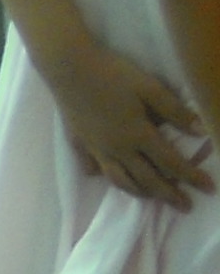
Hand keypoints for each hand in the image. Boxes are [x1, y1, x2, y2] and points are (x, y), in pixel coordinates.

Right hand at [44, 42, 214, 204]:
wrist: (68, 67)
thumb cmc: (112, 73)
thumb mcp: (150, 87)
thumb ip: (175, 111)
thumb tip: (202, 131)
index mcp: (138, 135)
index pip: (171, 163)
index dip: (192, 177)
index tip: (209, 189)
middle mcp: (118, 149)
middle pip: (147, 179)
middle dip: (168, 195)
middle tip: (185, 207)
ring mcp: (96, 148)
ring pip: (119, 179)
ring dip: (139, 192)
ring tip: (151, 197)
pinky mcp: (78, 142)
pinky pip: (91, 166)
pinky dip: (101, 175)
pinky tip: (103, 176)